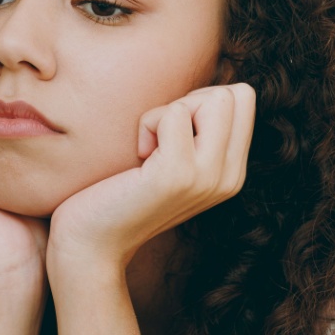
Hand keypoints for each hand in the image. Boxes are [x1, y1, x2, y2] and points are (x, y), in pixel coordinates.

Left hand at [48, 83, 255, 273]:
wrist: (91, 243)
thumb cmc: (122, 193)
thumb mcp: (173, 163)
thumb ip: (198, 135)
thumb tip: (206, 90)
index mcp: (231, 174)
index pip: (243, 99)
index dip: (201, 101)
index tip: (171, 134)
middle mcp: (229, 178)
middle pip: (235, 94)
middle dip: (191, 101)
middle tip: (160, 138)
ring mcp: (207, 178)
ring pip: (214, 99)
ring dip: (169, 112)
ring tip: (149, 149)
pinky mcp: (177, 175)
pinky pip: (174, 113)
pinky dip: (148, 123)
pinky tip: (137, 157)